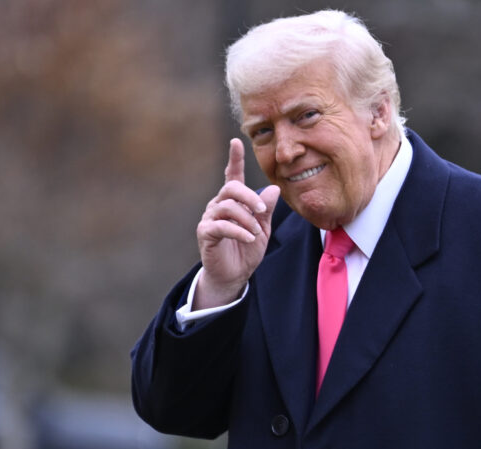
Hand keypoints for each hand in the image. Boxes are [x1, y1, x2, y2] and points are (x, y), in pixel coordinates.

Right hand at [194, 138, 279, 308]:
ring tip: (256, 233)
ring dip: (247, 220)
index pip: (232, 176)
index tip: (236, 141)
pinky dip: (239, 231)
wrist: (235, 275)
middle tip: (262, 210)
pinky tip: (250, 238)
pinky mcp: (205, 233)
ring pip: (228, 207)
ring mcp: (210, 218)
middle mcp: (219, 205)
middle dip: (250, 196)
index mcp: (233, 201)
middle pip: (231, 188)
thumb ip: (267, 209)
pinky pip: (222, 226)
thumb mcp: (263, 228)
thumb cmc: (247, 249)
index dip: (234, 159)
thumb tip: (275, 188)